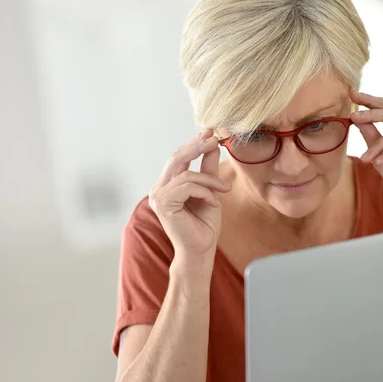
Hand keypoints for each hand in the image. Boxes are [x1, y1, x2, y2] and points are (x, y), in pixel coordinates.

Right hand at [149, 129, 230, 267]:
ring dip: (209, 180)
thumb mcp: (211, 190)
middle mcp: (159, 188)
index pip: (179, 158)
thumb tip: (213, 145)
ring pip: (185, 174)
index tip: (209, 131)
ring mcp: (158, 196)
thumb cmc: (204, 225)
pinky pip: (186, 186)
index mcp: (168, 185)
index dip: (193, 143)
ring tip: (223, 190)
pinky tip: (214, 202)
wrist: (201, 250)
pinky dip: (204, 191)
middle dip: (196, 146)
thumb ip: (208, 169)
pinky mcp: (163, 204)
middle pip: (176, 158)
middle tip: (214, 138)